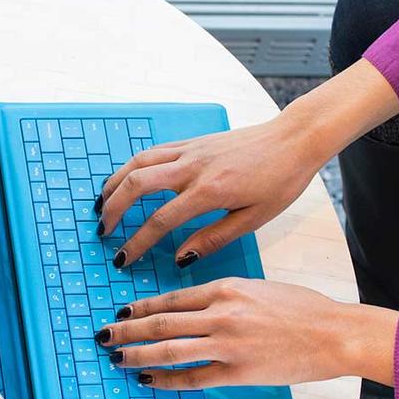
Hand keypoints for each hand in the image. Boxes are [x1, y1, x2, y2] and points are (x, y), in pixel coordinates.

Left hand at [94, 278, 397, 388]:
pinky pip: (190, 377)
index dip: (141, 307)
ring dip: (136, 354)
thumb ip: (226, 296)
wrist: (334, 333)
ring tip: (116, 358)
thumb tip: (197, 305)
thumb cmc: (304, 309)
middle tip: (103, 335)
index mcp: (226, 288)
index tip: (122, 312)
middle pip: (160, 322)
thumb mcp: (260, 288)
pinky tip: (149, 380)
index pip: (171, 298)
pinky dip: (165, 379)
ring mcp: (226, 344)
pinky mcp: (236, 372)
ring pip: (167, 349)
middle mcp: (220, 314)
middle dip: (126, 330)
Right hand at [96, 116, 326, 267]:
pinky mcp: (192, 142)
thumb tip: (180, 258)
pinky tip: (126, 180)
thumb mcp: (253, 219)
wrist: (294, 139)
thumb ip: (213, 239)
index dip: (137, 243)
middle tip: (104, 231)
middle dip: (113, 209)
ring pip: (138, 162)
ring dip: (115, 183)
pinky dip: (131, 166)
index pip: (159, 221)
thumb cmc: (281, 180)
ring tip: (103, 204)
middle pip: (136, 185)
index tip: (124, 259)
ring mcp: (190, 151)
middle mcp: (193, 167)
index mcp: (209, 191)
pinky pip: (151, 152)